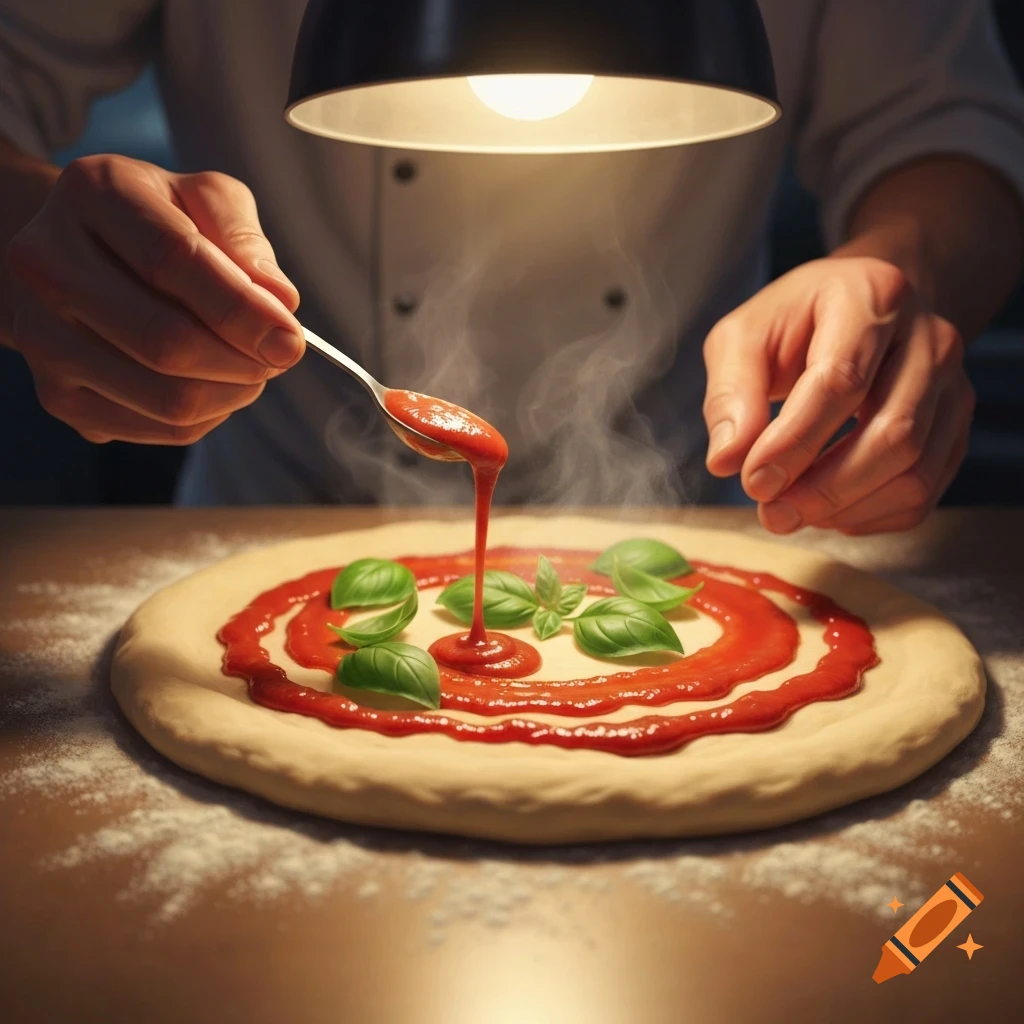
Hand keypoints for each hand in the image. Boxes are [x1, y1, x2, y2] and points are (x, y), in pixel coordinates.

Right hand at [4, 155, 302, 443]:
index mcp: (92, 195)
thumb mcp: (205, 199)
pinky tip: (215, 385)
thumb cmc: (157, 222)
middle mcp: (47, 264)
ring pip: (166, 398)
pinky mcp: (57, 395)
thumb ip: (244, 239)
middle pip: (166, 342)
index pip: (172, 260)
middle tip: (278, 356)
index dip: (241, 309)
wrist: (76, 252)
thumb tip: (278, 302)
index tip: (289, 338)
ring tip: (251, 367)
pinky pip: (157, 428)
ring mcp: (42, 336)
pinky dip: (207, 416)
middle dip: (243, 360)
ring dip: (232, 393)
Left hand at [703, 257, 973, 534]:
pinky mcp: (955, 428)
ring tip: (791, 512)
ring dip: (847, 508)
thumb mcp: (742, 339)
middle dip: (825, 488)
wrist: (857, 310)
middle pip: (893, 433)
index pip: (841, 381)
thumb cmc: (793, 324)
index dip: (795, 442)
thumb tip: (726, 460)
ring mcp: (953, 386)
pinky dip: (872, 515)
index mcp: (871, 298)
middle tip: (772, 512)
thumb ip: (731, 394)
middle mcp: (930, 339)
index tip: (753, 481)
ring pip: (916, 470)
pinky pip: (925, 491)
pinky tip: (828, 512)